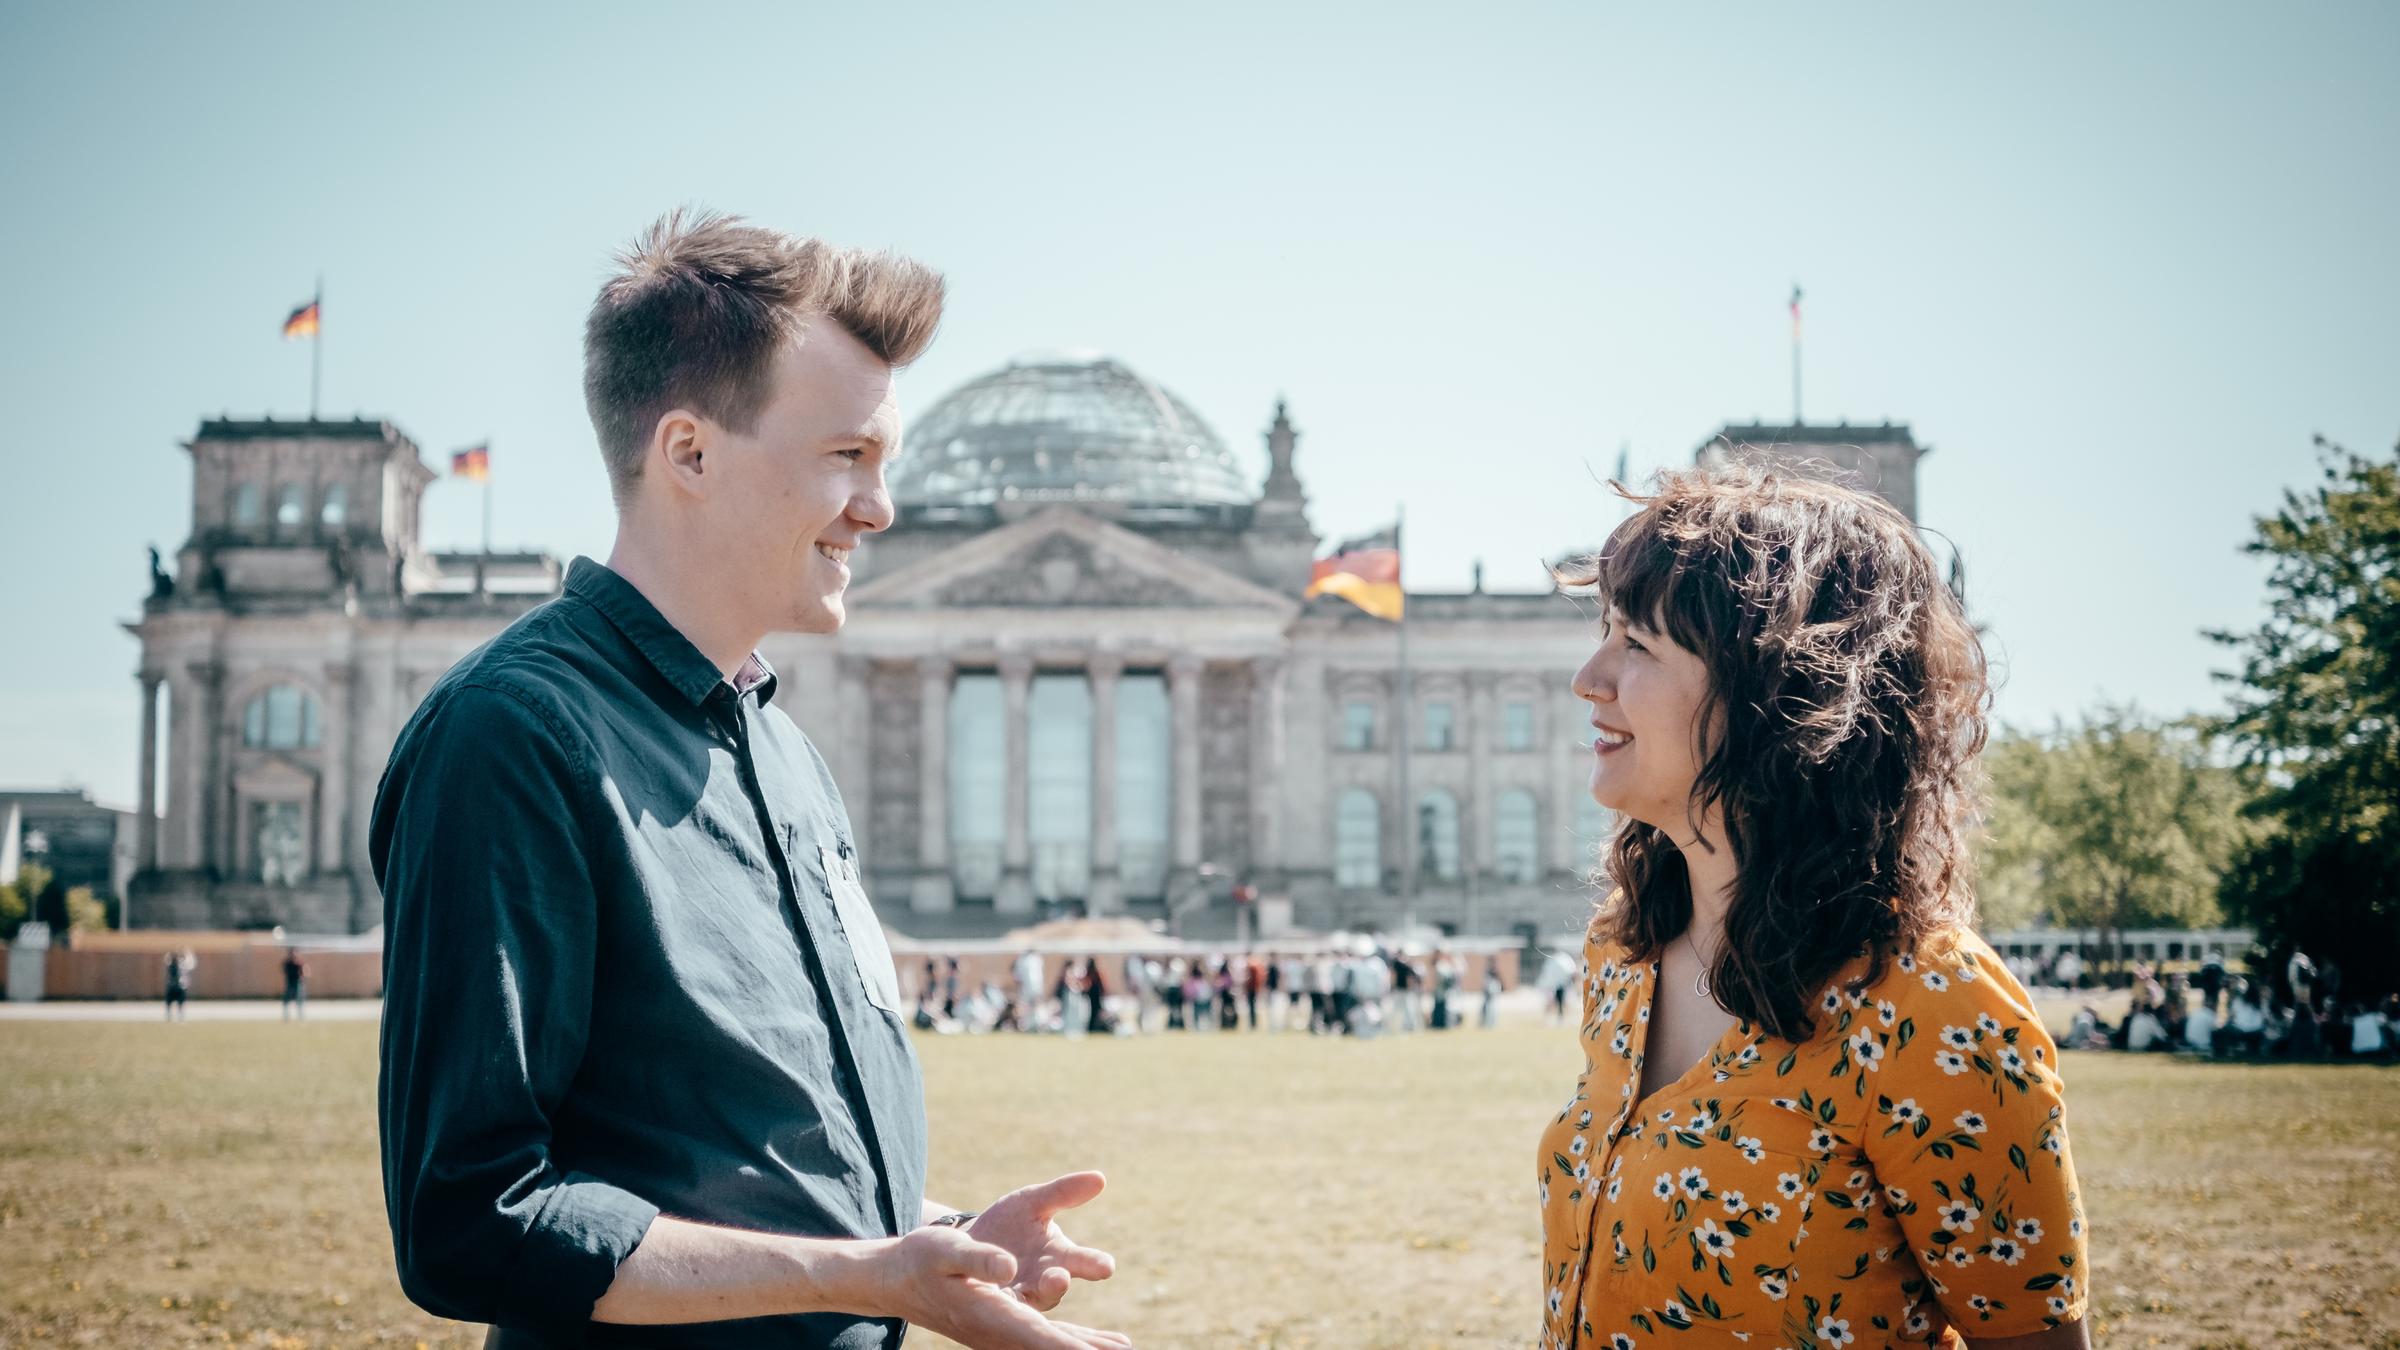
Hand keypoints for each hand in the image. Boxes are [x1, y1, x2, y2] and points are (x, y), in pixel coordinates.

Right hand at [860, 1225, 1129, 1349]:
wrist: (897, 1277)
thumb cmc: (920, 1259)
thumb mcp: (945, 1248)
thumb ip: (978, 1257)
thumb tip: (1008, 1267)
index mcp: (991, 1316)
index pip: (1040, 1338)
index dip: (1071, 1347)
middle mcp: (1000, 1333)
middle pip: (1054, 1347)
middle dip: (1090, 1349)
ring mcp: (1002, 1334)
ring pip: (1053, 1345)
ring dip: (1089, 1346)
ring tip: (1124, 1348)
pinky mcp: (1004, 1326)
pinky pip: (1047, 1338)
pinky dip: (1075, 1340)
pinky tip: (1099, 1341)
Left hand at [965, 1171, 1117, 1311]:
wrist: (970, 1244)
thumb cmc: (1009, 1223)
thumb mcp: (1032, 1202)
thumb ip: (1062, 1193)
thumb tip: (1100, 1177)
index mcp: (1059, 1256)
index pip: (1083, 1261)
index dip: (1095, 1264)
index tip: (1107, 1266)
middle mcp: (1043, 1281)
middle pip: (1056, 1286)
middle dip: (1058, 1284)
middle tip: (1060, 1279)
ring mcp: (1019, 1295)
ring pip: (1027, 1301)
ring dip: (1026, 1296)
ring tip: (1026, 1287)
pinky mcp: (994, 1305)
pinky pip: (999, 1307)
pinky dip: (1001, 1304)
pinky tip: (997, 1296)